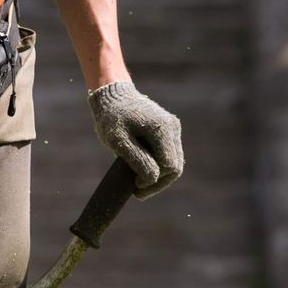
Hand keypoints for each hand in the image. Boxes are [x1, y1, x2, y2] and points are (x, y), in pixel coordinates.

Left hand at [88, 82, 184, 197]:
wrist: (113, 95)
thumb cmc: (112, 117)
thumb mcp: (118, 141)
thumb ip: (137, 159)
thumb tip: (152, 179)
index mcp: (163, 129)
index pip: (169, 167)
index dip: (154, 182)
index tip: (135, 186)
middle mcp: (173, 128)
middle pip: (175, 168)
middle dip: (158, 183)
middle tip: (137, 192)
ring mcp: (173, 129)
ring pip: (175, 164)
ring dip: (159, 177)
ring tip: (139, 184)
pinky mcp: (169, 132)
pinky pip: (170, 156)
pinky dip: (159, 168)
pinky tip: (144, 172)